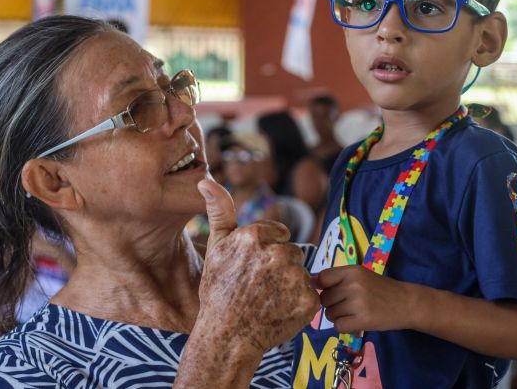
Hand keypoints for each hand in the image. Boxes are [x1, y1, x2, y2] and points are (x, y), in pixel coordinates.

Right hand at [196, 178, 319, 352]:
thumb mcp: (216, 247)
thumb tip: (205, 179)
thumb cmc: (218, 292)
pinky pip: (311, 293)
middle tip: (259, 287)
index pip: (279, 234)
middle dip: (280, 267)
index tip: (252, 270)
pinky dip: (300, 303)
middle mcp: (277, 253)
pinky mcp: (308, 301)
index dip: (267, 252)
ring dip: (291, 284)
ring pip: (302, 272)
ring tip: (269, 300)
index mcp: (255, 236)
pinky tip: (281, 311)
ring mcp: (294, 278)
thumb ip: (219, 210)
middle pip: (292, 252)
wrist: (226, 337)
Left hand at [315, 265, 417, 333]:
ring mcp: (357, 303)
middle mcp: (353, 285)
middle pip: (324, 298)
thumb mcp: (360, 276)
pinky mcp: (362, 320)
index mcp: (352, 271)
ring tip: (354, 313)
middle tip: (349, 305)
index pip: (323, 278)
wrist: (406, 303)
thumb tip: (311, 282)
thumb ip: (337, 278)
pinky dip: (344, 327)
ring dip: (338, 316)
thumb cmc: (381, 289)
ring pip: (329, 314)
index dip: (324, 287)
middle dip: (333, 304)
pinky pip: (338, 326)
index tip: (334, 292)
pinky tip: (355, 322)